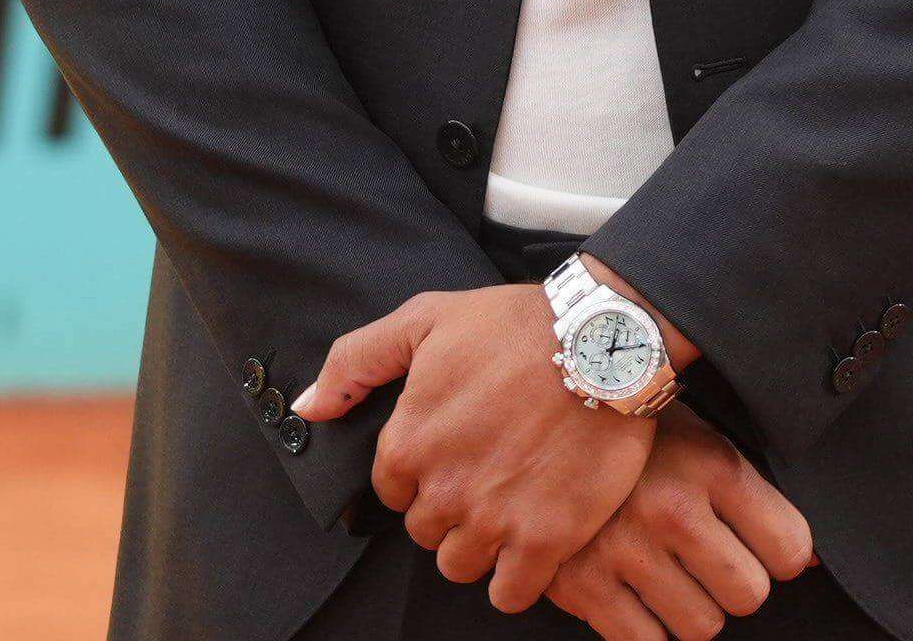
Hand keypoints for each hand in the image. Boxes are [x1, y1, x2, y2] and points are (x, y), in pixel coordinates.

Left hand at [292, 282, 656, 610]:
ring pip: (459, 566)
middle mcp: (442, 489)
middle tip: (485, 478)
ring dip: (478, 546)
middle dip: (448, 510)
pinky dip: (515, 581)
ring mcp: (492, 519)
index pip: (391, 490)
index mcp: (408, 441)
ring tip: (508, 510)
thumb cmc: (517, 324)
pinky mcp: (543, 540)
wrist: (605, 340)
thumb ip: (356, 361)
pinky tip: (529, 548)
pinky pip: (509, 594)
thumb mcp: (425, 318)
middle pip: (425, 531)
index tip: (451, 456)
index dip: (420, 475)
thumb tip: (308, 406)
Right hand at [543, 403, 816, 640]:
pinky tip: (637, 593)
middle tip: (709, 561)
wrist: (549, 419)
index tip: (761, 548)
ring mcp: (624, 548)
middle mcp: (671, 507)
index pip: (790, 550)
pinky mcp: (582, 584)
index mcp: (711, 464)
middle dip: (735, 585)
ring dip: (690, 610)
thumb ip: (756, 500)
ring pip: (701, 628)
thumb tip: (810, 564)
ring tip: (668, 571)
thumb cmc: (635, 437)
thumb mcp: (703, 442)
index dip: (781, 556)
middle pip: (749, 596)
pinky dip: (647, 630)